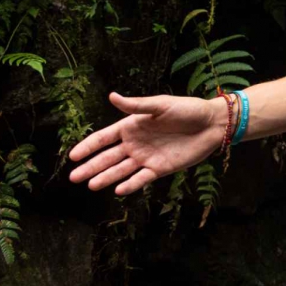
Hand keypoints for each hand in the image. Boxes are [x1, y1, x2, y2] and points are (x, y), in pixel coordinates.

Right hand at [67, 92, 225, 194]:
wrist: (212, 124)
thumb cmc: (187, 109)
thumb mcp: (160, 105)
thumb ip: (136, 106)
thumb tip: (111, 96)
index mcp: (132, 127)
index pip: (104, 138)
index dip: (88, 147)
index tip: (72, 156)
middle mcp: (135, 144)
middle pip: (108, 157)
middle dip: (91, 167)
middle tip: (73, 177)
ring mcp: (146, 157)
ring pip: (121, 170)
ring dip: (106, 177)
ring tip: (90, 185)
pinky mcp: (160, 168)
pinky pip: (141, 178)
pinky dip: (130, 184)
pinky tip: (118, 190)